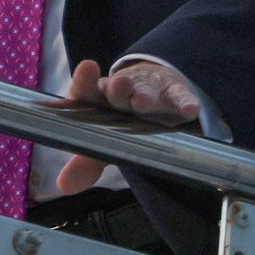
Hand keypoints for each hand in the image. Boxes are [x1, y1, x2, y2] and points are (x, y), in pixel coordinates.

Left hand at [55, 58, 202, 194]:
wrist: (155, 89)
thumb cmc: (121, 120)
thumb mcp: (102, 142)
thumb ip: (85, 162)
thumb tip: (64, 186)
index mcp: (98, 100)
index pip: (87, 89)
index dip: (85, 80)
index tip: (87, 68)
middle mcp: (123, 93)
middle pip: (118, 90)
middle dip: (118, 89)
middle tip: (118, 87)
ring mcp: (150, 92)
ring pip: (147, 92)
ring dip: (145, 95)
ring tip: (143, 102)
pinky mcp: (175, 94)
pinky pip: (180, 98)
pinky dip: (185, 102)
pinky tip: (190, 110)